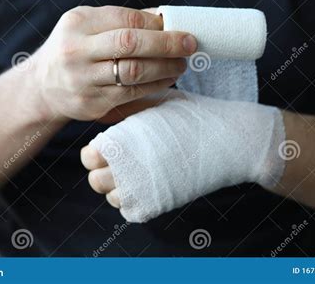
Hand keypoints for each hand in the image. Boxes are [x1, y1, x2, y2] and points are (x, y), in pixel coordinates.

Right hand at [33, 6, 196, 120]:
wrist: (42, 87)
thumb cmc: (73, 49)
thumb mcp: (86, 25)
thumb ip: (121, 20)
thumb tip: (163, 18)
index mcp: (78, 24)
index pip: (125, 20)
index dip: (156, 24)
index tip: (178, 28)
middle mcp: (77, 51)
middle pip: (130, 44)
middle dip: (167, 44)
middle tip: (190, 45)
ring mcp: (83, 80)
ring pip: (134, 73)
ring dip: (165, 68)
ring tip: (181, 64)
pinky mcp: (92, 104)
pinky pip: (131, 94)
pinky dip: (155, 86)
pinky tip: (167, 79)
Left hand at [82, 92, 285, 222]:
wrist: (226, 141)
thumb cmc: (192, 117)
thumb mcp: (157, 102)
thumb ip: (130, 109)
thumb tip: (111, 113)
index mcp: (119, 140)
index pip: (88, 157)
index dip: (98, 154)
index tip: (114, 150)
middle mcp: (121, 167)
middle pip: (95, 181)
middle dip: (106, 173)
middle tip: (127, 164)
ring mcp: (137, 190)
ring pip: (112, 198)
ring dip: (122, 188)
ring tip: (143, 174)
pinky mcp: (154, 206)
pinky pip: (130, 211)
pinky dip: (138, 201)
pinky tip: (154, 185)